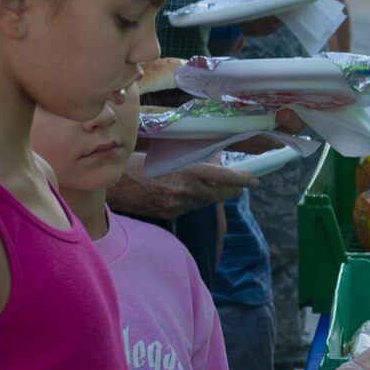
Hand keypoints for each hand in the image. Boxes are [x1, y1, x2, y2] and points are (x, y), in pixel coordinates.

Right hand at [110, 153, 257, 220]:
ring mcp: (179, 206)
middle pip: (221, 195)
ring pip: (206, 201)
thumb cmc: (141, 161)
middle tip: (237, 183)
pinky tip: (181, 190)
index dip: (242, 180)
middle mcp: (186, 192)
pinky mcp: (171, 214)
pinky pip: (191, 207)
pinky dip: (193, 199)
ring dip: (210, 193)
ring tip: (199, 181)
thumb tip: (218, 164)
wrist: (114, 182)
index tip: (255, 180)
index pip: (225, 179)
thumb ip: (197, 161)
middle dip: (231, 189)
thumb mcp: (171, 155)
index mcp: (188, 173)